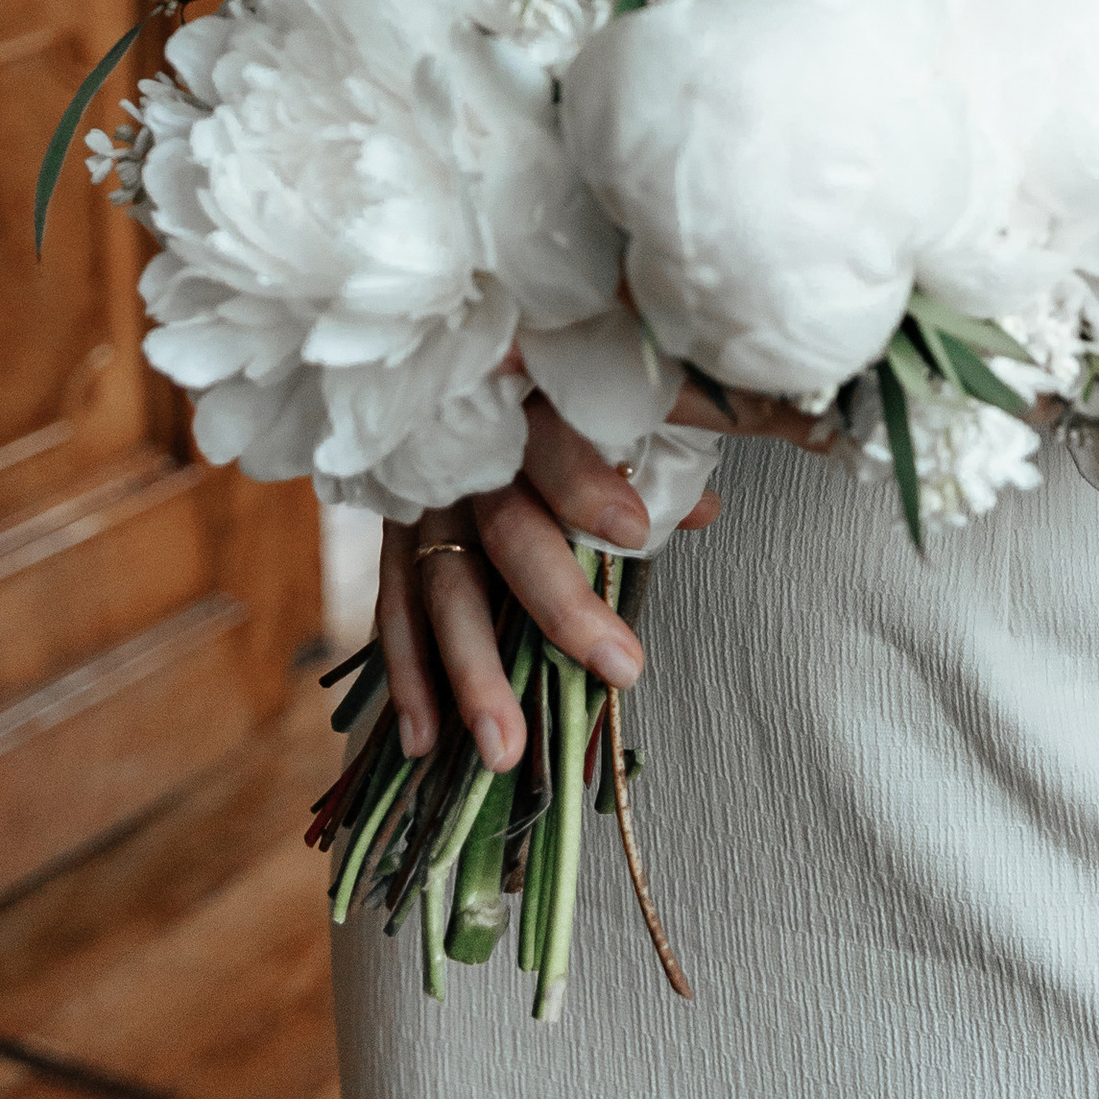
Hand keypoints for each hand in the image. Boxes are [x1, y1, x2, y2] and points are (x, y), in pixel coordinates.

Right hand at [375, 382, 830, 769]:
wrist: (454, 347)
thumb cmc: (557, 374)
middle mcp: (470, 446)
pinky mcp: (395, 528)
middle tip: (622, 668)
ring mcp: (425, 492)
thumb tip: (702, 512)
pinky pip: (395, 607)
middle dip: (559, 604)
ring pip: (445, 585)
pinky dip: (407, 674)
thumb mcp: (610, 387)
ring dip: (472, 672)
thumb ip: (661, 436)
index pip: (555, 438)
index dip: (588, 483)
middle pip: (508, 528)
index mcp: (529, 394)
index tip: (634, 529)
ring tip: (506, 750)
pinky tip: (422, 742)